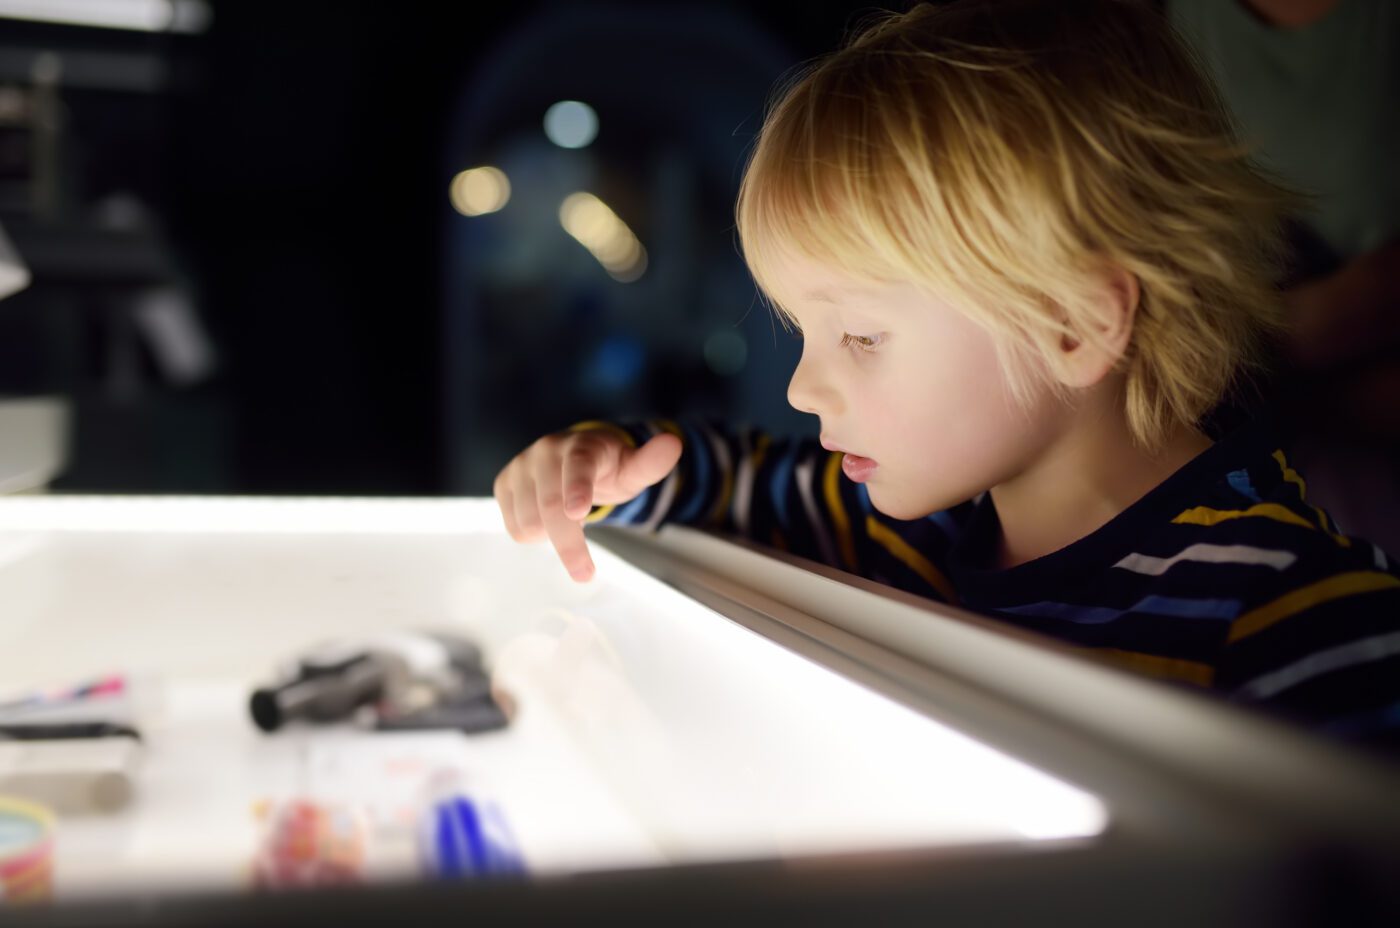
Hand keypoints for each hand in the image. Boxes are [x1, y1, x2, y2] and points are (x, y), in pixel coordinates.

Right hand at [492, 428, 682, 581]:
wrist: (574, 458)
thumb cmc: (608, 469)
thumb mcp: (632, 469)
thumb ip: (651, 463)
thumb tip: (673, 444)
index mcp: (581, 446)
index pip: (578, 466)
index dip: (577, 489)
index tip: (578, 512)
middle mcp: (545, 451)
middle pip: (552, 508)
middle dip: (569, 546)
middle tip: (585, 575)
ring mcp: (520, 466)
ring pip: (528, 522)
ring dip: (550, 537)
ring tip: (568, 522)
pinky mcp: (503, 483)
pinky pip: (514, 526)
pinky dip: (533, 535)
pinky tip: (547, 521)